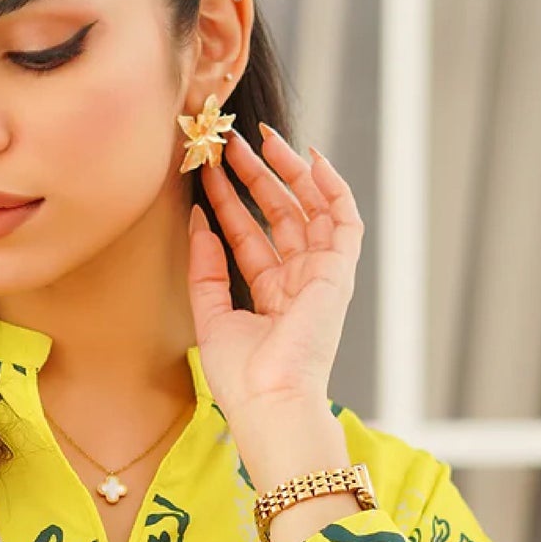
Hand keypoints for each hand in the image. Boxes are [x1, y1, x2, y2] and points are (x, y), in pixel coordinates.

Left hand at [187, 126, 364, 426]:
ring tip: (262, 140)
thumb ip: (205, 267)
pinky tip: (311, 158)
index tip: (209, 174)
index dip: (230, 204)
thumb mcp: (210, 314)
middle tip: (232, 145)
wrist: (269, 401)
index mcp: (270, 297)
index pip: (249, 238)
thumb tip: (197, 218)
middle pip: (280, 217)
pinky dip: (332, 188)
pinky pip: (344, 220)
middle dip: (257, 178)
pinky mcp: (339, 272)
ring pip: (310, 210)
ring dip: (288, 172)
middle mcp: (298, 283)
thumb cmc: (241, 376)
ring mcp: (321, 276)